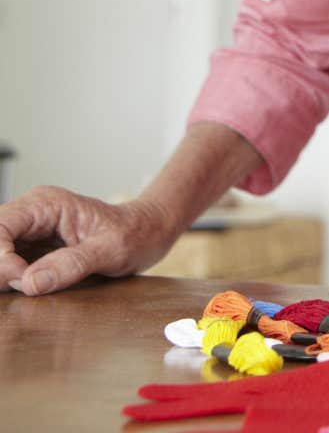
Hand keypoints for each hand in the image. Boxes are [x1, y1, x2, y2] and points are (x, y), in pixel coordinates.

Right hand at [0, 186, 180, 294]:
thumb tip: (30, 283)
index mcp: (47, 204)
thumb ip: (71, 265)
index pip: (0, 227)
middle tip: (22, 287)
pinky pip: (8, 266)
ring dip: (4, 276)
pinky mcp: (32, 250)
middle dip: (0, 268)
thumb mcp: (111, 250)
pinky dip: (11, 280)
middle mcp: (32, 215)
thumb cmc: (136, 233)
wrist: (150, 232)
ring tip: (30, 287)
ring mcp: (30, 232)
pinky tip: (30, 287)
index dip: (1, 257)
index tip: (23, 280)